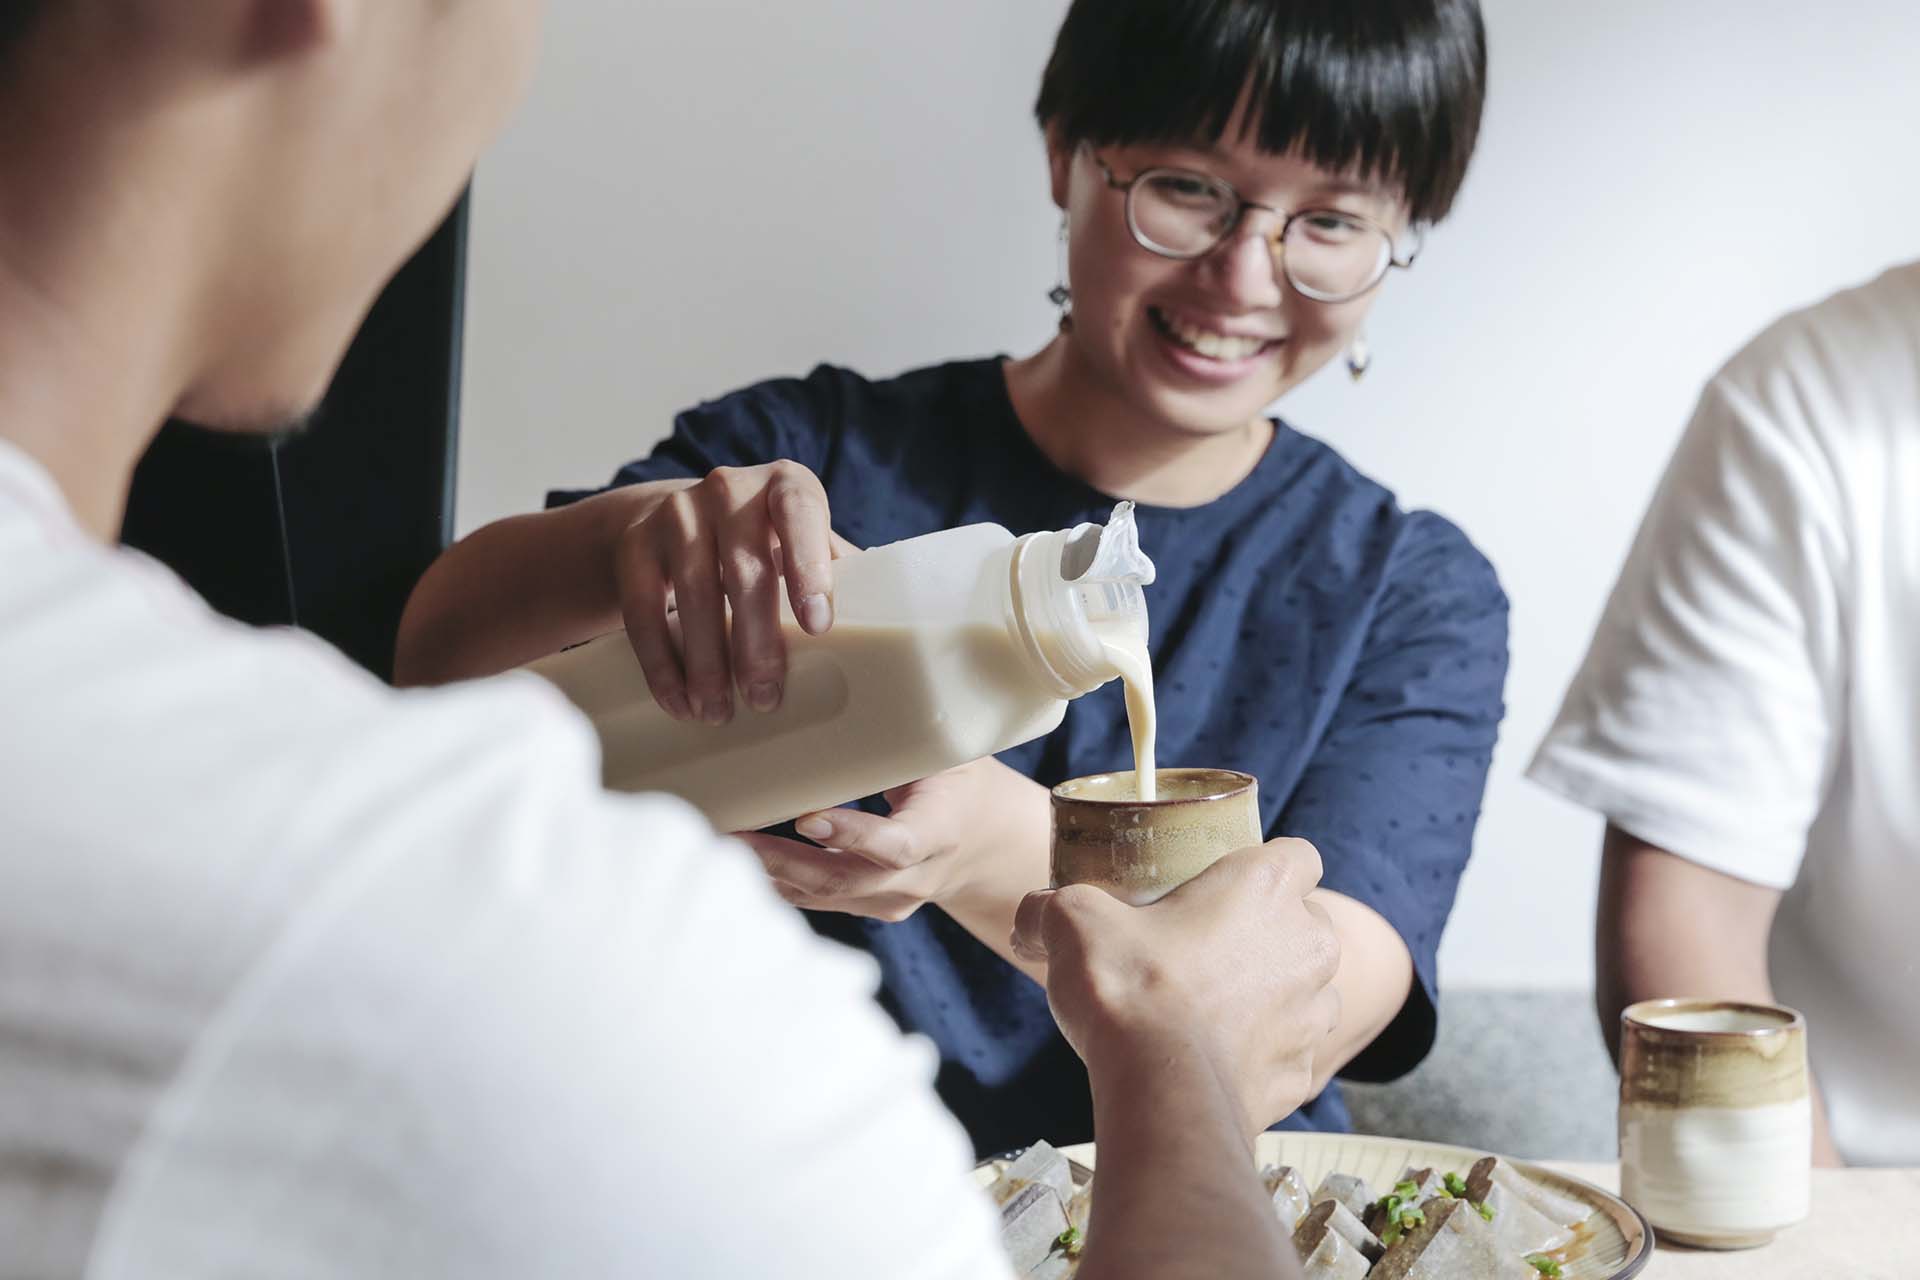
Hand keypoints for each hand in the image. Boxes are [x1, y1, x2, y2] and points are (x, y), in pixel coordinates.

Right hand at [610, 462, 847, 723]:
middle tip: (765, 699)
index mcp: (786, 486)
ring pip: (692, 592)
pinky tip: (679, 701)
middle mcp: (729, 488)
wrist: (675, 518)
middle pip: (743, 568)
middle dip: (755, 640)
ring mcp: (676, 512)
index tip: (818, 627)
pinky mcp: (635, 545)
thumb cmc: (764, 542)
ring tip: (718, 711)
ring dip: (706, 661)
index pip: (799, 515)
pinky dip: (661, 663)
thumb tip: (889, 637)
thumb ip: (837, 574)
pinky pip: (643, 610)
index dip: (808, 567)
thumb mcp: (802, 543)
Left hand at [736, 757, 1049, 923]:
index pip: (897, 846)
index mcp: (942, 832)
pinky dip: (772, 879)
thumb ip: (908, 734)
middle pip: (844, 879)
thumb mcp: (950, 754)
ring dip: (767, 871)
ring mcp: (888, 901)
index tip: (806, 818)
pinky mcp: (863, 909)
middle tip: (732, 834)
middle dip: (783, 859)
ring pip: (820, 895)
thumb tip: (850, 683)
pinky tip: (734, 857)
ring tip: (717, 842)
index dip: (852, 835)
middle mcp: (915, 878)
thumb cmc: (961, 781)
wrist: (986, 844)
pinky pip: (813, 899)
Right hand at [1012, 839, 1341, 1132]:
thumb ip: (1053, 906)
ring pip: (1308, 991)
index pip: (1298, 856)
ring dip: (1272, 994)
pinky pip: (1290, 1053)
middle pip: (1305, 924)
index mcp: (1267, 887)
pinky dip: (1261, 1053)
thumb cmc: (1129, 990)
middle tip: (1205, 947)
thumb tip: (1033, 915)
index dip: (1266, 867)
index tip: (1226, 885)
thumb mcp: (1073, 921)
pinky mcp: (1301, 1074)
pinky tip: (1215, 1055)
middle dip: (1267, 934)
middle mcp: (1308, 944)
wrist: (1157, 1091)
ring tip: (1213, 1005)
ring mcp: (1313, 1014)